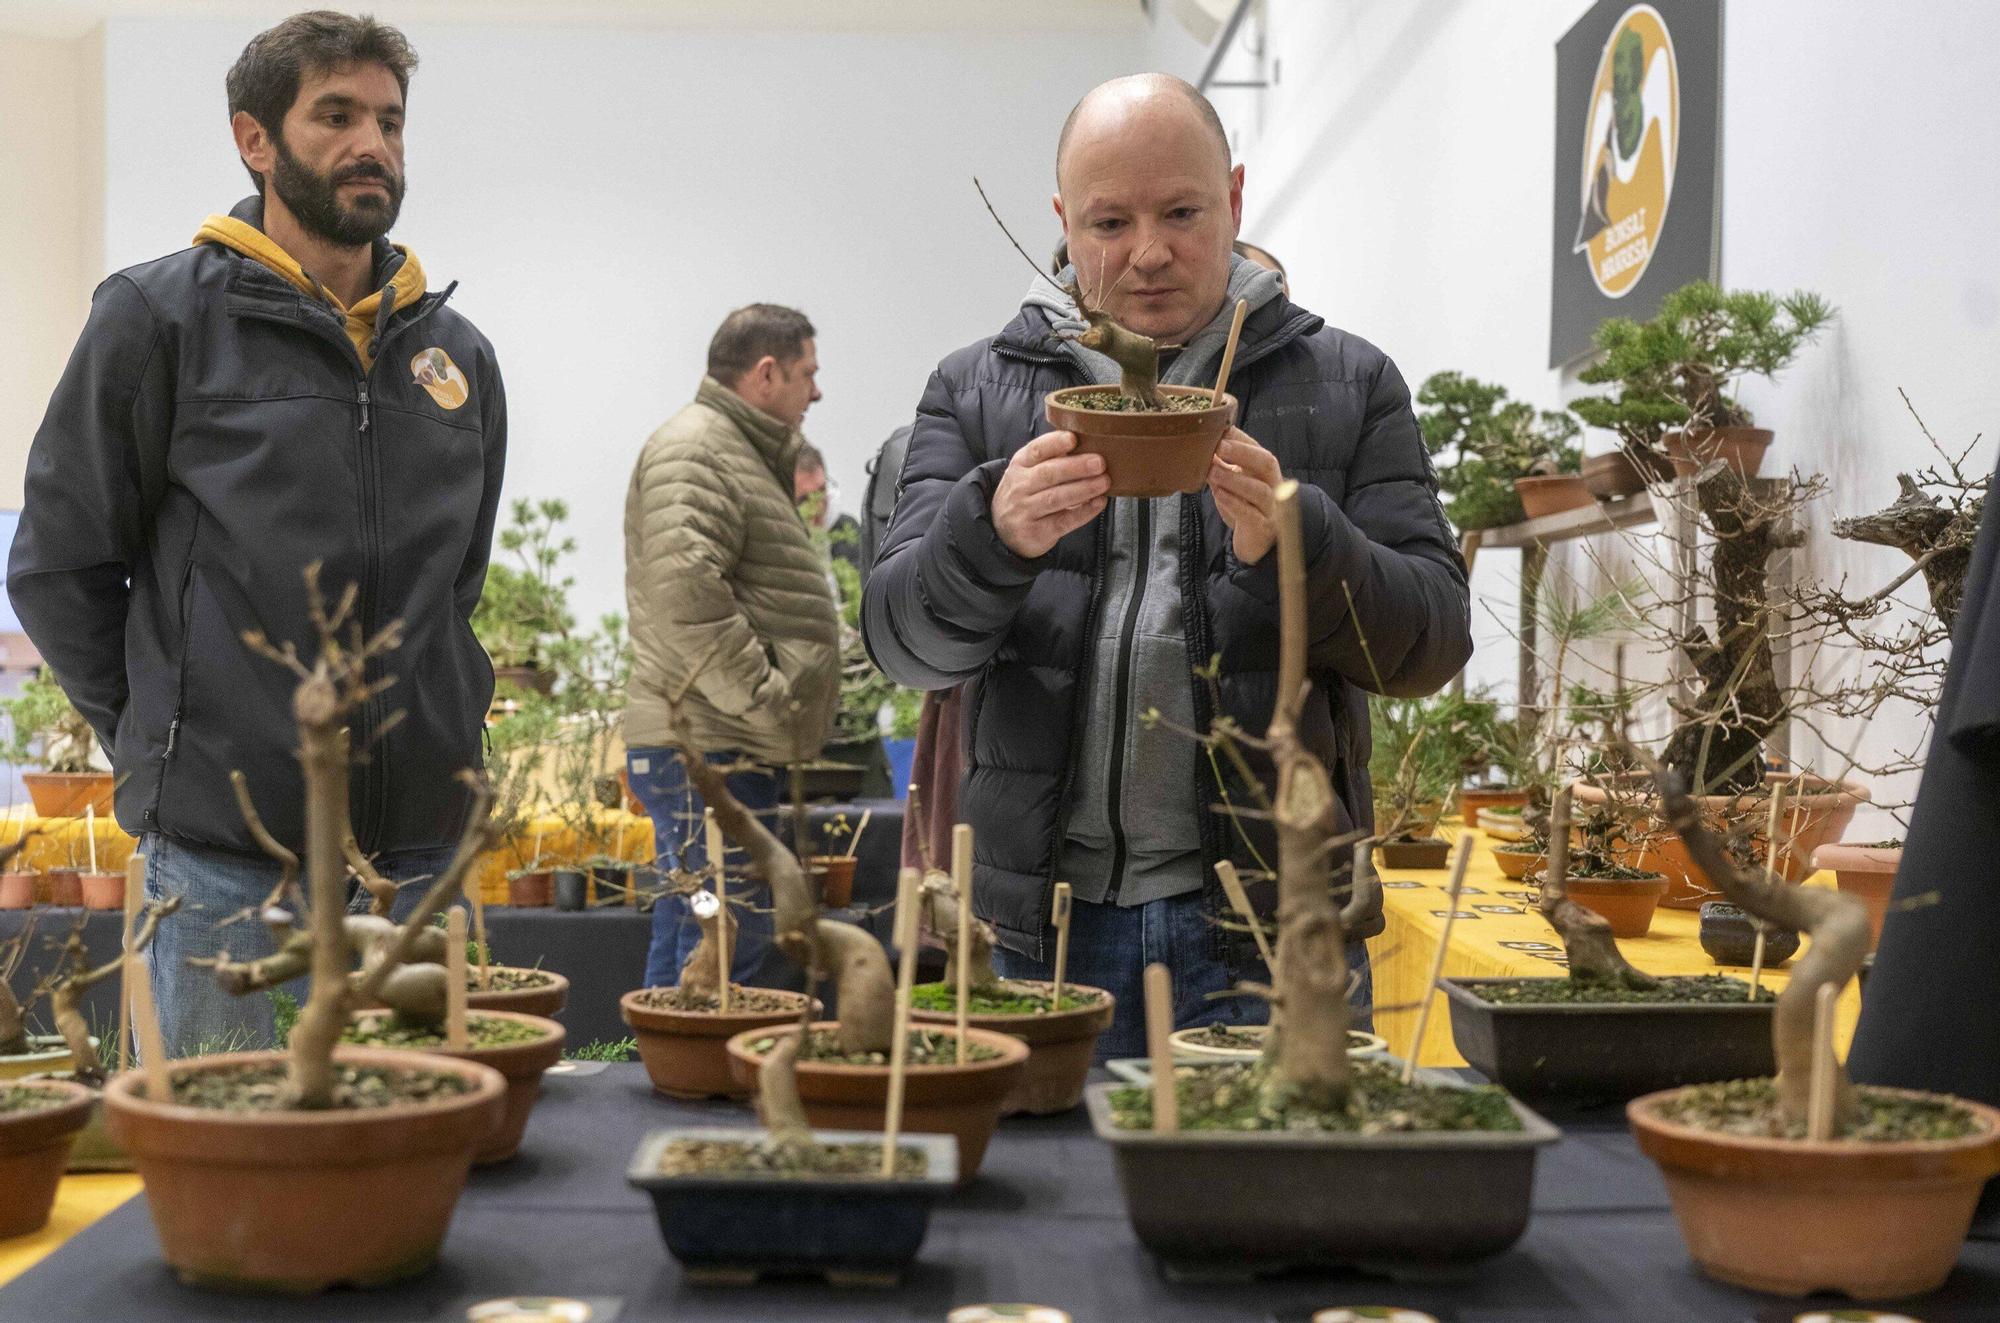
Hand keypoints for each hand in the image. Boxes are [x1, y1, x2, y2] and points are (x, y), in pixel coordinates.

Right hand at [992, 430, 1108, 558]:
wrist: (1002, 532)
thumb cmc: (1025, 494)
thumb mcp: (1028, 472)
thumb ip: (1052, 459)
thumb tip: (1088, 445)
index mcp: (1020, 465)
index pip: (1036, 450)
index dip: (1055, 443)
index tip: (1073, 438)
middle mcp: (1019, 486)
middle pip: (1048, 473)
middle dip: (1076, 467)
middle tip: (1100, 463)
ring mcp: (1026, 510)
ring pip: (1056, 498)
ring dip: (1083, 489)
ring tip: (1104, 482)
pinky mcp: (1036, 532)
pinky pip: (1063, 521)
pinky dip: (1084, 512)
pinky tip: (1099, 502)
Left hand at [1210, 429, 1281, 563]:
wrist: (1255, 540)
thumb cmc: (1244, 506)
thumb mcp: (1232, 482)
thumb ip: (1221, 465)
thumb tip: (1200, 443)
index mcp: (1265, 471)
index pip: (1257, 448)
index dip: (1240, 439)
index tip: (1219, 431)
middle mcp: (1273, 485)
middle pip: (1267, 463)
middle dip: (1243, 453)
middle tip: (1219, 447)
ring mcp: (1271, 507)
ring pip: (1260, 490)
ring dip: (1234, 479)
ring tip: (1212, 473)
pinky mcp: (1263, 527)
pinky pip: (1251, 514)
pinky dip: (1234, 503)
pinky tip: (1219, 495)